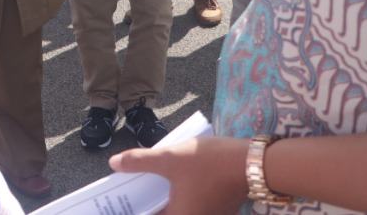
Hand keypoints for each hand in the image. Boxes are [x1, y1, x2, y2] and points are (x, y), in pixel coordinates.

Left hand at [109, 136, 249, 214]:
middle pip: (163, 214)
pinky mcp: (217, 210)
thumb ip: (140, 161)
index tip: (118, 204)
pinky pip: (189, 207)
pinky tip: (170, 182)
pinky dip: (177, 198)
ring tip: (144, 184)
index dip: (134, 209)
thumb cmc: (208, 163)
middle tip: (129, 191)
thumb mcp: (169, 158)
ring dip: (162, 201)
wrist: (253, 163)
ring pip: (177, 210)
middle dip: (146, 204)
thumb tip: (114, 163)